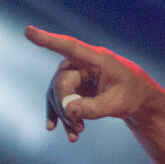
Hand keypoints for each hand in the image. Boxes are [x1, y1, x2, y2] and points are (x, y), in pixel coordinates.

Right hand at [25, 26, 162, 141]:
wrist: (136, 98)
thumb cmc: (130, 94)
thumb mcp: (117, 104)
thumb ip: (94, 108)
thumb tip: (68, 112)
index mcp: (97, 59)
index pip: (69, 47)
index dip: (48, 40)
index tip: (28, 31)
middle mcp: (80, 63)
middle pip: (61, 83)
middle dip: (66, 107)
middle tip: (78, 127)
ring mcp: (73, 75)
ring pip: (56, 94)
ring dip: (64, 115)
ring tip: (76, 133)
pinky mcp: (70, 87)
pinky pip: (58, 101)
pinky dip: (58, 116)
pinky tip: (53, 128)